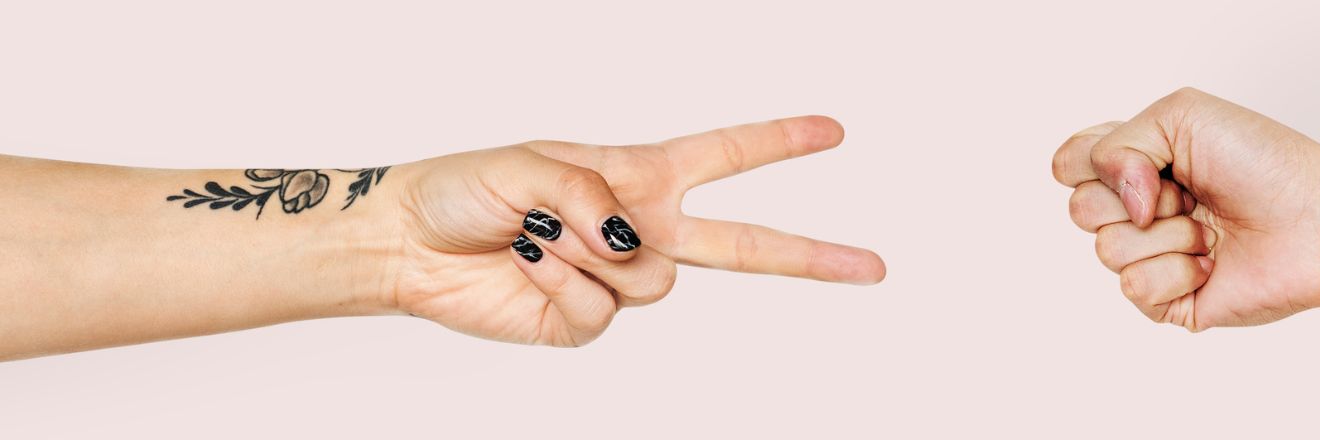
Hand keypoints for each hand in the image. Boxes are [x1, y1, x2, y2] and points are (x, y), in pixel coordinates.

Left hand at [376, 116, 884, 345]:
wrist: (412, 245)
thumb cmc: (468, 188)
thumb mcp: (533, 164)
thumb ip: (594, 192)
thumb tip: (629, 238)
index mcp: (640, 177)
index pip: (726, 156)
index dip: (779, 142)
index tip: (833, 131)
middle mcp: (639, 229)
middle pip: (746, 245)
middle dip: (812, 255)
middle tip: (871, 266)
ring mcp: (616, 280)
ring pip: (655, 281)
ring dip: (592, 251)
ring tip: (542, 231)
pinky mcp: (586, 322)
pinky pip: (602, 310)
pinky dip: (561, 283)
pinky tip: (530, 265)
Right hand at [1052, 88, 1319, 330]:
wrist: (1318, 216)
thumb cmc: (1264, 161)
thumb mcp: (1181, 116)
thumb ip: (1117, 143)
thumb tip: (1120, 204)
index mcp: (1135, 165)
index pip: (1069, 164)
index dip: (1098, 160)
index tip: (1152, 156)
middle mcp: (1137, 213)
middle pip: (1080, 209)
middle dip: (1136, 195)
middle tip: (1190, 193)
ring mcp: (1152, 258)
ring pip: (1107, 250)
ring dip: (1167, 233)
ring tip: (1210, 230)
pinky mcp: (1168, 303)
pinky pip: (1134, 288)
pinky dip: (1177, 270)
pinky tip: (1212, 264)